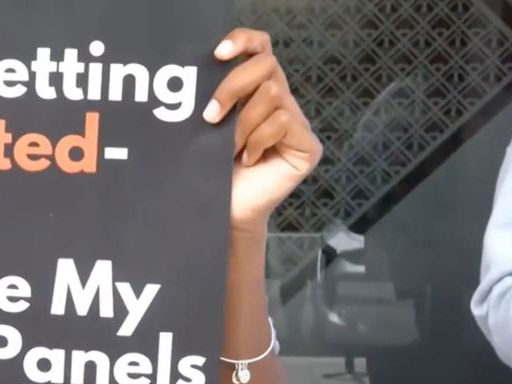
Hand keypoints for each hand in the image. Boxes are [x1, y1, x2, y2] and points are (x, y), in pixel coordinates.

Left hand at [204, 28, 321, 235]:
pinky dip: (258, 140)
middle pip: (266, 66)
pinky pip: (282, 122)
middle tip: (210, 116)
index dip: (243, 41)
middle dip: (232, 86)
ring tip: (228, 149)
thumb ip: (215, 99)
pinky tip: (248, 159)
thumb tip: (204, 71)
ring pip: (273, 94)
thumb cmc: (211, 172)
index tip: (217, 53)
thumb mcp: (208, 129)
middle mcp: (280, 102)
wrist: (224, 213)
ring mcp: (296, 123)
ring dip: (242, 123)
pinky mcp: (307, 146)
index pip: (260, 49)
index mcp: (255, 92)